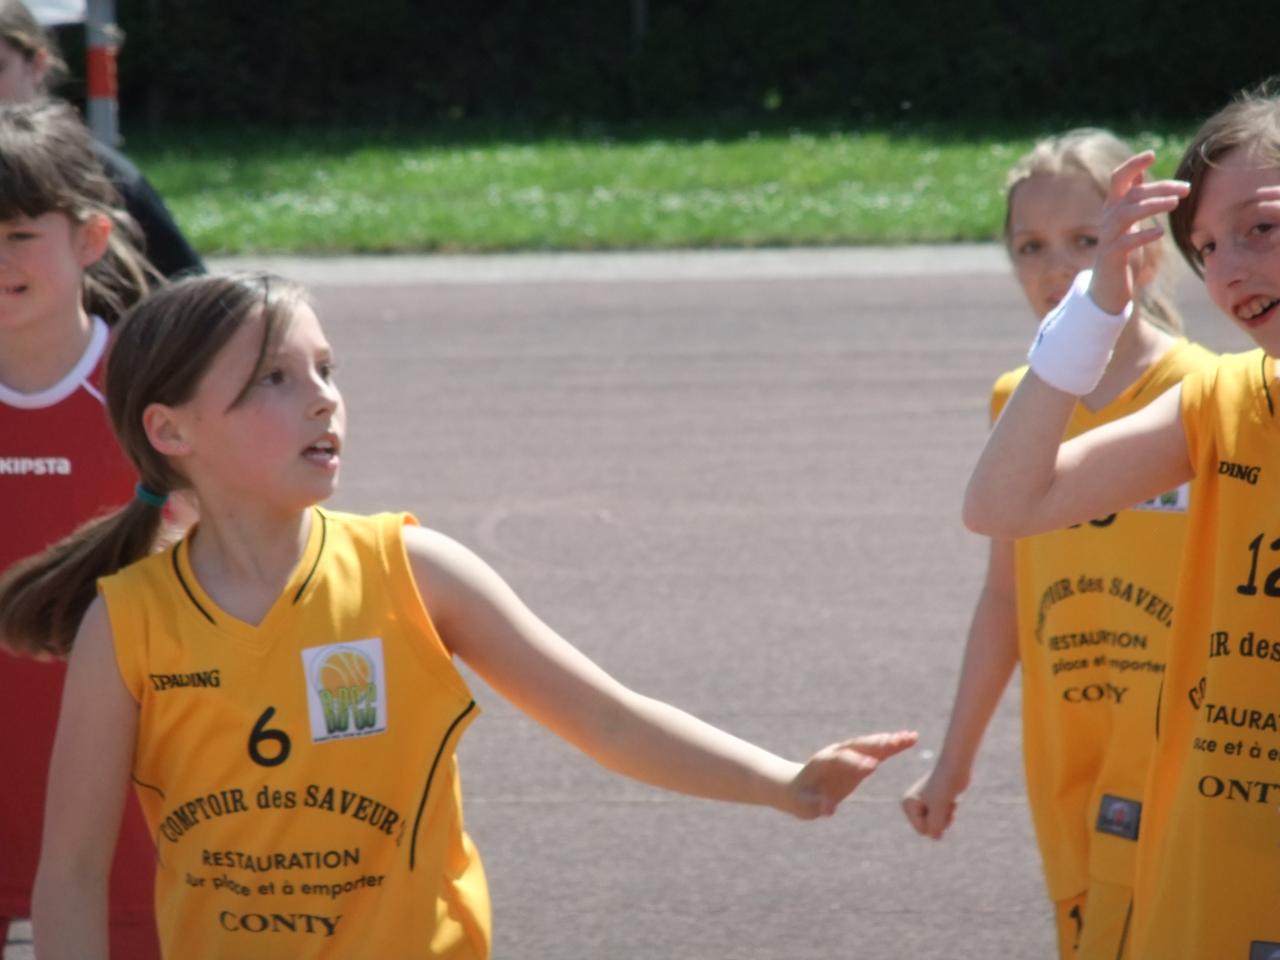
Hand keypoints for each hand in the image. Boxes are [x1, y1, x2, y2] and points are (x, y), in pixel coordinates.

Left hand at [784, 730, 917, 819]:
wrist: (798, 787)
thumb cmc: (801, 798)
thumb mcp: (804, 806)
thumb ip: (816, 806)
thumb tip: (828, 810)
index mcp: (823, 762)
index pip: (841, 759)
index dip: (855, 762)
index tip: (872, 767)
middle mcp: (837, 753)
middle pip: (858, 745)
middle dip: (877, 744)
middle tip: (898, 742)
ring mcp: (849, 754)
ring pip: (870, 745)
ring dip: (889, 741)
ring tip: (910, 737)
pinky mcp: (860, 760)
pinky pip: (877, 751)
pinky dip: (892, 746)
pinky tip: (908, 740)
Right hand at [901, 764, 968, 839]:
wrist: (955, 767)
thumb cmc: (944, 785)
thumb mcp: (939, 809)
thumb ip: (935, 826)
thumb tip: (935, 838)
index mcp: (908, 805)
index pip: (923, 830)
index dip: (935, 823)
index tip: (939, 806)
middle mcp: (913, 806)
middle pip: (930, 829)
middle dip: (942, 820)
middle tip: (944, 804)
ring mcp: (924, 806)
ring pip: (938, 825)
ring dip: (947, 816)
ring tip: (948, 801)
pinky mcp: (935, 804)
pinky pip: (943, 819)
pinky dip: (950, 812)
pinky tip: (951, 800)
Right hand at [1089, 152, 1189, 313]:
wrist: (1107, 287)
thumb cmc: (1122, 252)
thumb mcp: (1126, 222)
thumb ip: (1131, 200)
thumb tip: (1138, 174)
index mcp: (1112, 208)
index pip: (1118, 178)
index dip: (1132, 165)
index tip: (1151, 155)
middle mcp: (1107, 218)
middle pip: (1131, 194)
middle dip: (1159, 188)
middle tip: (1186, 189)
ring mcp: (1107, 237)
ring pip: (1126, 213)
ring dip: (1152, 206)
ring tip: (1175, 204)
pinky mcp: (1112, 256)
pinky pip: (1126, 242)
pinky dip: (1143, 235)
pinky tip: (1159, 232)